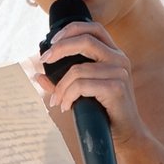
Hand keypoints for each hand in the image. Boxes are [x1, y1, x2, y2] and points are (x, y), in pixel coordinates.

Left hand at [37, 21, 138, 136]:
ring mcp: (120, 73)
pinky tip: (66, 106)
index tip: (53, 41)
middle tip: (44, 59)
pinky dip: (68, 96)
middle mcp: (119, 59)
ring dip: (61, 87)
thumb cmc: (103, 112)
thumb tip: (37, 75)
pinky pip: (82, 86)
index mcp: (114, 54)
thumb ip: (62, 83)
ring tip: (57, 101)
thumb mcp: (82, 93)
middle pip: (85, 40)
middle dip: (60, 48)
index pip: (94, 28)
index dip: (71, 29)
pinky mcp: (116, 88)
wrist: (126, 135)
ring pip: (78, 70)